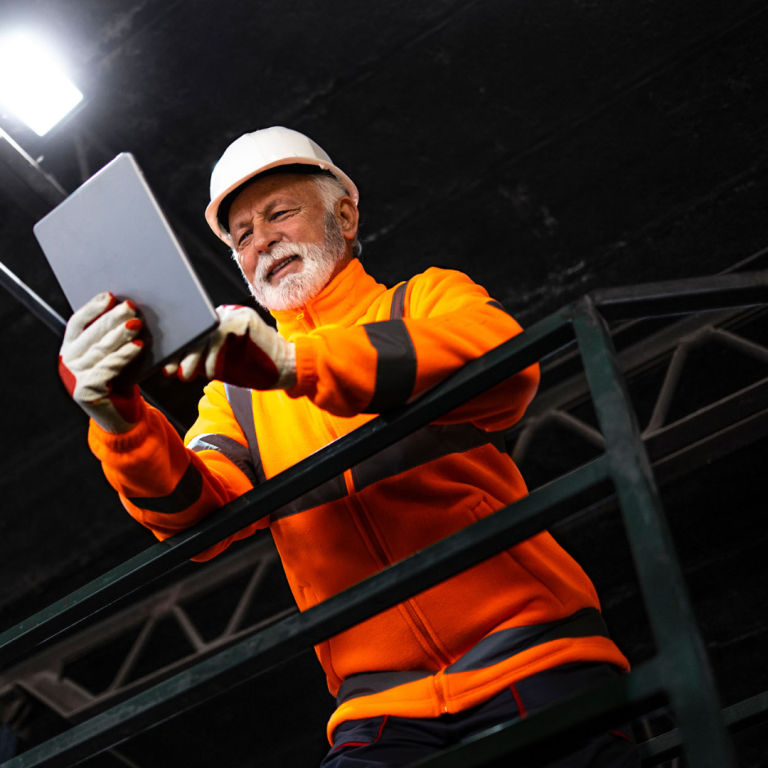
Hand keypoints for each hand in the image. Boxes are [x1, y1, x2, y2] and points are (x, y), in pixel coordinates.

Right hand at [59, 292, 143, 432]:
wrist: (122, 419)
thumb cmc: (121, 383)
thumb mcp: (112, 357)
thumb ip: (111, 339)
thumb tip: (128, 311)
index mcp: (70, 350)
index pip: (77, 324)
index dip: (92, 308)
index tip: (110, 296)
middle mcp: (68, 363)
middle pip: (91, 335)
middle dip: (112, 319)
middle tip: (131, 307)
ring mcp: (74, 378)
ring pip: (100, 350)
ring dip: (120, 335)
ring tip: (137, 323)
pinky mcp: (86, 391)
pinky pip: (108, 368)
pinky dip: (124, 355)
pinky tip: (138, 345)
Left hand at [164, 304, 295, 389]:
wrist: (286, 369)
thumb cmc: (252, 369)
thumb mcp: (219, 367)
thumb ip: (199, 363)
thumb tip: (170, 367)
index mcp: (214, 324)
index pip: (189, 334)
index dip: (175, 350)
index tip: (164, 368)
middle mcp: (222, 315)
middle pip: (194, 331)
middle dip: (180, 353)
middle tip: (170, 372)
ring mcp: (234, 314)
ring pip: (205, 333)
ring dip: (193, 357)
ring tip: (185, 375)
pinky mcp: (244, 318)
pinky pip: (220, 335)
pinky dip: (213, 356)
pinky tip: (211, 373)